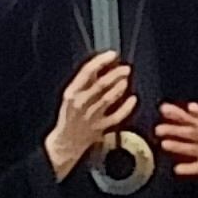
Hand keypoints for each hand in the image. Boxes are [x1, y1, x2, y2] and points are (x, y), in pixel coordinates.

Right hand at [43, 52, 137, 178]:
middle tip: (125, 68)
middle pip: (100, 85)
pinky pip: (116, 116)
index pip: (87, 72)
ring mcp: (91, 116)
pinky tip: (132, 99)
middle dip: (115, 74)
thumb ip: (85, 82)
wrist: (65, 142)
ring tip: (126, 80)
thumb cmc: (69, 117)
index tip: (112, 55)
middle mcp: (80, 103)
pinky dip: (126, 107)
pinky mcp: (100, 127)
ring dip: (120, 88)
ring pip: (108, 99)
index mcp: (71, 93)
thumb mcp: (71, 96)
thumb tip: (100, 66)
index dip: (101, 61)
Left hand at [158, 102, 197, 197]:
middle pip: (193, 133)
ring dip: (179, 147)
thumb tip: (163, 107)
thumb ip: (184, 117)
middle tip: (157, 130)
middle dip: (176, 130)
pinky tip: (177, 169)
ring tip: (164, 144)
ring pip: (194, 149)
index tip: (190, 107)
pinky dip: (189, 168)